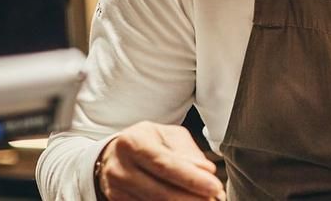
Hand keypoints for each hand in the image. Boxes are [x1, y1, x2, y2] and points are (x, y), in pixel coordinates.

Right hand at [96, 120, 223, 200]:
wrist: (115, 154)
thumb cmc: (150, 141)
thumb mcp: (169, 136)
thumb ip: (188, 152)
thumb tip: (207, 172)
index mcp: (133, 142)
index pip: (165, 165)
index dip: (191, 179)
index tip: (215, 187)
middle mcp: (119, 167)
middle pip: (161, 192)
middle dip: (192, 199)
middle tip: (214, 198)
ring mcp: (115, 188)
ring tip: (204, 200)